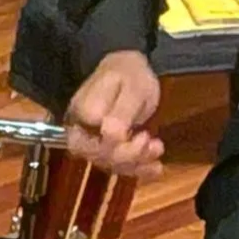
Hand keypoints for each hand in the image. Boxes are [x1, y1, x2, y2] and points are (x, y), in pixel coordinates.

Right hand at [64, 49, 164, 174]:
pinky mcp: (103, 146)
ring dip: (136, 163)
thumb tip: (111, 135)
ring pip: (107, 163)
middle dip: (129, 157)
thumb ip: (122, 111)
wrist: (127, 69)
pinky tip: (156, 168)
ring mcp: (90, 138)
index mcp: (83, 111)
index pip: (95, 141)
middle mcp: (80, 128)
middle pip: (97, 156)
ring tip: (158, 148)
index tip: (143, 135)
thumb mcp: (132, 87)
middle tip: (152, 143)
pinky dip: (138, 170)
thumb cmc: (129, 74)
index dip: (119, 145)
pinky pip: (116, 164)